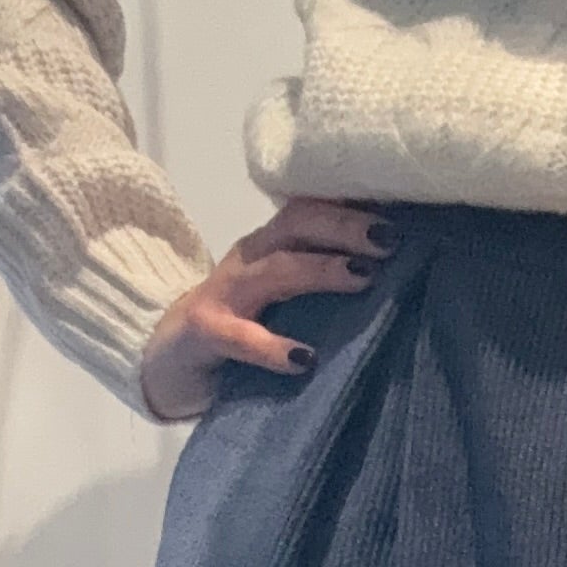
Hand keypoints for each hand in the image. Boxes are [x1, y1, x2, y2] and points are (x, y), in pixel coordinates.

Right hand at [139, 196, 402, 421]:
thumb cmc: (240, 331)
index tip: (402, 209)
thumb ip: (324, 291)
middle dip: (345, 226)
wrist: (164, 361)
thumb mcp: (285, 303)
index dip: (354, 205)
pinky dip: (273, 347)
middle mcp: (251, 259)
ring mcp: (226, 293)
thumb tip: (397, 286)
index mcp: (272, 247)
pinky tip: (305, 359)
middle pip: (298, 224)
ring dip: (321, 270)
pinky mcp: (206, 332)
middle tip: (390, 239)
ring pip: (276, 269)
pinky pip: (241, 336)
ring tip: (362, 278)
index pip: (313, 210)